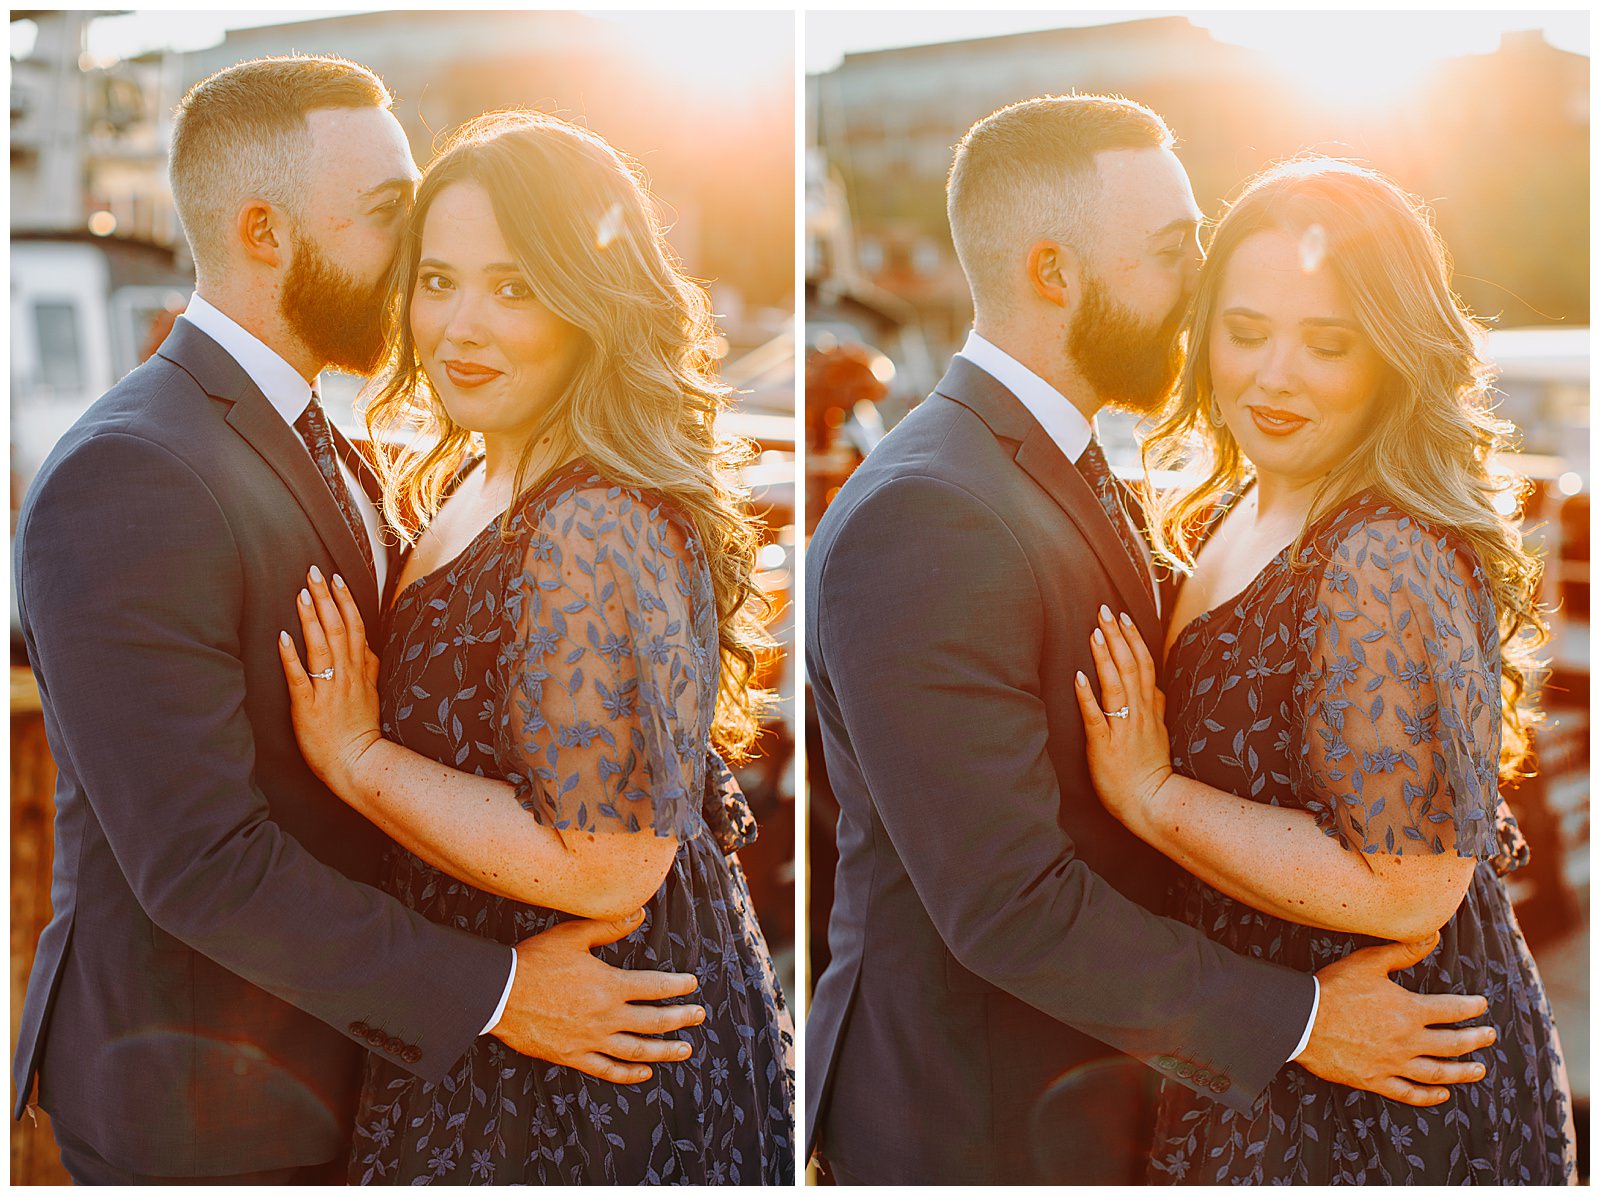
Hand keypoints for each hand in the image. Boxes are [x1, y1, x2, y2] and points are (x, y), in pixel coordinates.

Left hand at [276, 565, 382, 794]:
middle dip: (326, 598)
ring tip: (301, 593)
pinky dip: (292, 656)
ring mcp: (329, 689)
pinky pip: (300, 677)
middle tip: (314, 571)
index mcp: (361, 670)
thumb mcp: (372, 693)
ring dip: (312, 618)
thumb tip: (367, 646)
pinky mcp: (309, 706)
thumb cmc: (360, 730)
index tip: (336, 578)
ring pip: (322, 646)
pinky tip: (283, 636)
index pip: (356, 627)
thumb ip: (369, 668)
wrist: (358, 762)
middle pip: (338, 628)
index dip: (345, 600)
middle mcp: (347, 675)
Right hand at [492, 909, 706, 1083]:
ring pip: (637, 1051)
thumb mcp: (572, 935)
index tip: (692, 986)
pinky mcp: (573, 1056)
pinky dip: (628, 1074)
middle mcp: (605, 1016)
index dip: (678, 987)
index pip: (655, 987)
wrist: (499, 995)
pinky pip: (607, 1070)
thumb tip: (639, 913)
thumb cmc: (534, 961)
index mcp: (609, 986)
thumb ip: (608, 926)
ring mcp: (590, 1040)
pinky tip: (644, 1072)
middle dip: (681, 1019)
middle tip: (698, 1016)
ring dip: (664, 1051)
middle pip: (654, 1022)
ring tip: (684, 1050)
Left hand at [1073, 604, 1174, 831]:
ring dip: (1105, 657)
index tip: (1124, 616)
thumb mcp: (1159, 732)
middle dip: (1117, 636)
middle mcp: (1138, 713)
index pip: (1144, 665)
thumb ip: (1156, 707)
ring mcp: (1122, 728)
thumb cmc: (1150, 768)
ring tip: (1094, 632)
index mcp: (1150, 708)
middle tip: (1104, 610)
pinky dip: (1087, 695)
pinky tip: (1079, 676)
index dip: (1134, 639)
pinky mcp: (1104, 745)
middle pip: (1130, 667)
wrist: (1152, 801)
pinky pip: (1096, 716)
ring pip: (1115, 685)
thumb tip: (1156, 687)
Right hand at [1298, 933, 1495, 1105]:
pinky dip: (1429, 1096)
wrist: (1301, 1020)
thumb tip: (1433, 935)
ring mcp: (1392, 1064)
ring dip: (1463, 1072)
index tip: (1482, 1005)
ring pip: (1438, 1073)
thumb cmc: (1333, 988)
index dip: (1471, 1007)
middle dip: (1475, 1040)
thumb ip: (1403, 950)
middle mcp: (1407, 1040)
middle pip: (1452, 1044)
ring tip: (1479, 1070)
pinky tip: (1442, 1094)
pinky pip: (1409, 1093)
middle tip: (1489, 1037)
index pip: (1452, 1010)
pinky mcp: (1375, 1080)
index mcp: (1408, 1011)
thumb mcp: (1367, 962)